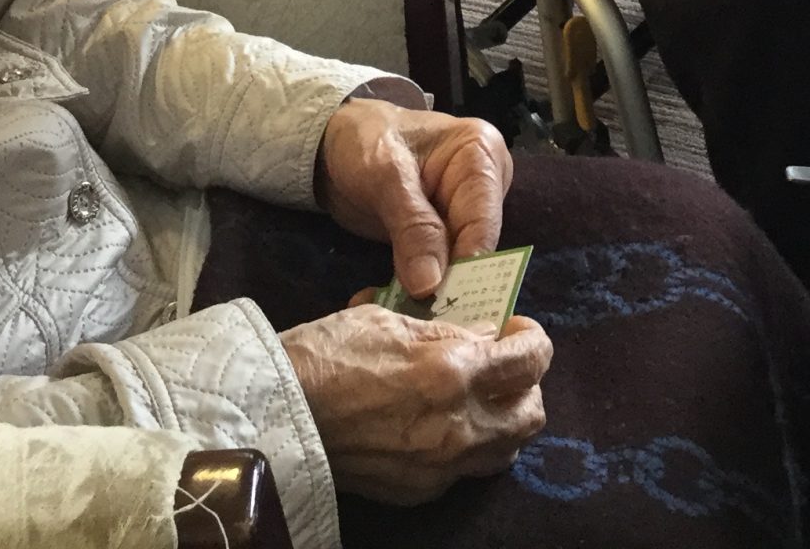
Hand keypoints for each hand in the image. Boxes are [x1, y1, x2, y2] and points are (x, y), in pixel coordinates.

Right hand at [279, 307, 549, 505]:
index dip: (532, 339)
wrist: (276, 413)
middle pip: (532, 414)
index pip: (531, 359)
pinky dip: (465, 447)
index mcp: (451, 371)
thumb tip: (482, 335)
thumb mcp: (388, 318)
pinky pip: (464, 471)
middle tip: (503, 366)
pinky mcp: (420, 490)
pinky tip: (438, 425)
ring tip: (477, 399)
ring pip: (506, 450)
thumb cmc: (326, 354)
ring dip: (502, 421)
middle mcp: (457, 425)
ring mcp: (440, 465)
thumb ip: (444, 330)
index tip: (517, 329)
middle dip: (525, 385)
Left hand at [318, 101, 510, 298]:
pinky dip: (414, 286)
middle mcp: (484, 186)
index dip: (468, 265)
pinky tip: (391, 302)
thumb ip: (412, 225)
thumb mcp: (384, 174)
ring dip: (428, 290)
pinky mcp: (444, 236)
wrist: (333, 144)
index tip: (441, 299)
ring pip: (457, 263)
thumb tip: (431, 285)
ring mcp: (464, 213)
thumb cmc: (362, 141)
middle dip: (448, 282)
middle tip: (421, 317)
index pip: (483, 221)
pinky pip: (437, 268)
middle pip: (476, 246)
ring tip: (402, 314)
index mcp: (481, 154)